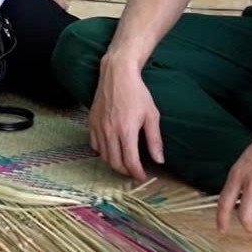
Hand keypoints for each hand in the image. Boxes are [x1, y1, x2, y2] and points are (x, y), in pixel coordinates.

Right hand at [87, 62, 163, 180]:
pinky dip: (103, 152)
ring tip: (124, 162)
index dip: (137, 173)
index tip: (143, 176)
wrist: (117, 74)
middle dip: (126, 171)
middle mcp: (110, 132)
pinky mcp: (91, 123)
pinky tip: (111, 148)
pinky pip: (94, 145)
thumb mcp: (152, 115)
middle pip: (115, 163)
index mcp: (126, 131)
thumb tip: (159, 160)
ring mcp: (98, 127)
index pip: (130, 162)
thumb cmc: (137, 93)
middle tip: (134, 170)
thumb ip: (154, 140)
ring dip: (114, 163)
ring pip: (104, 156)